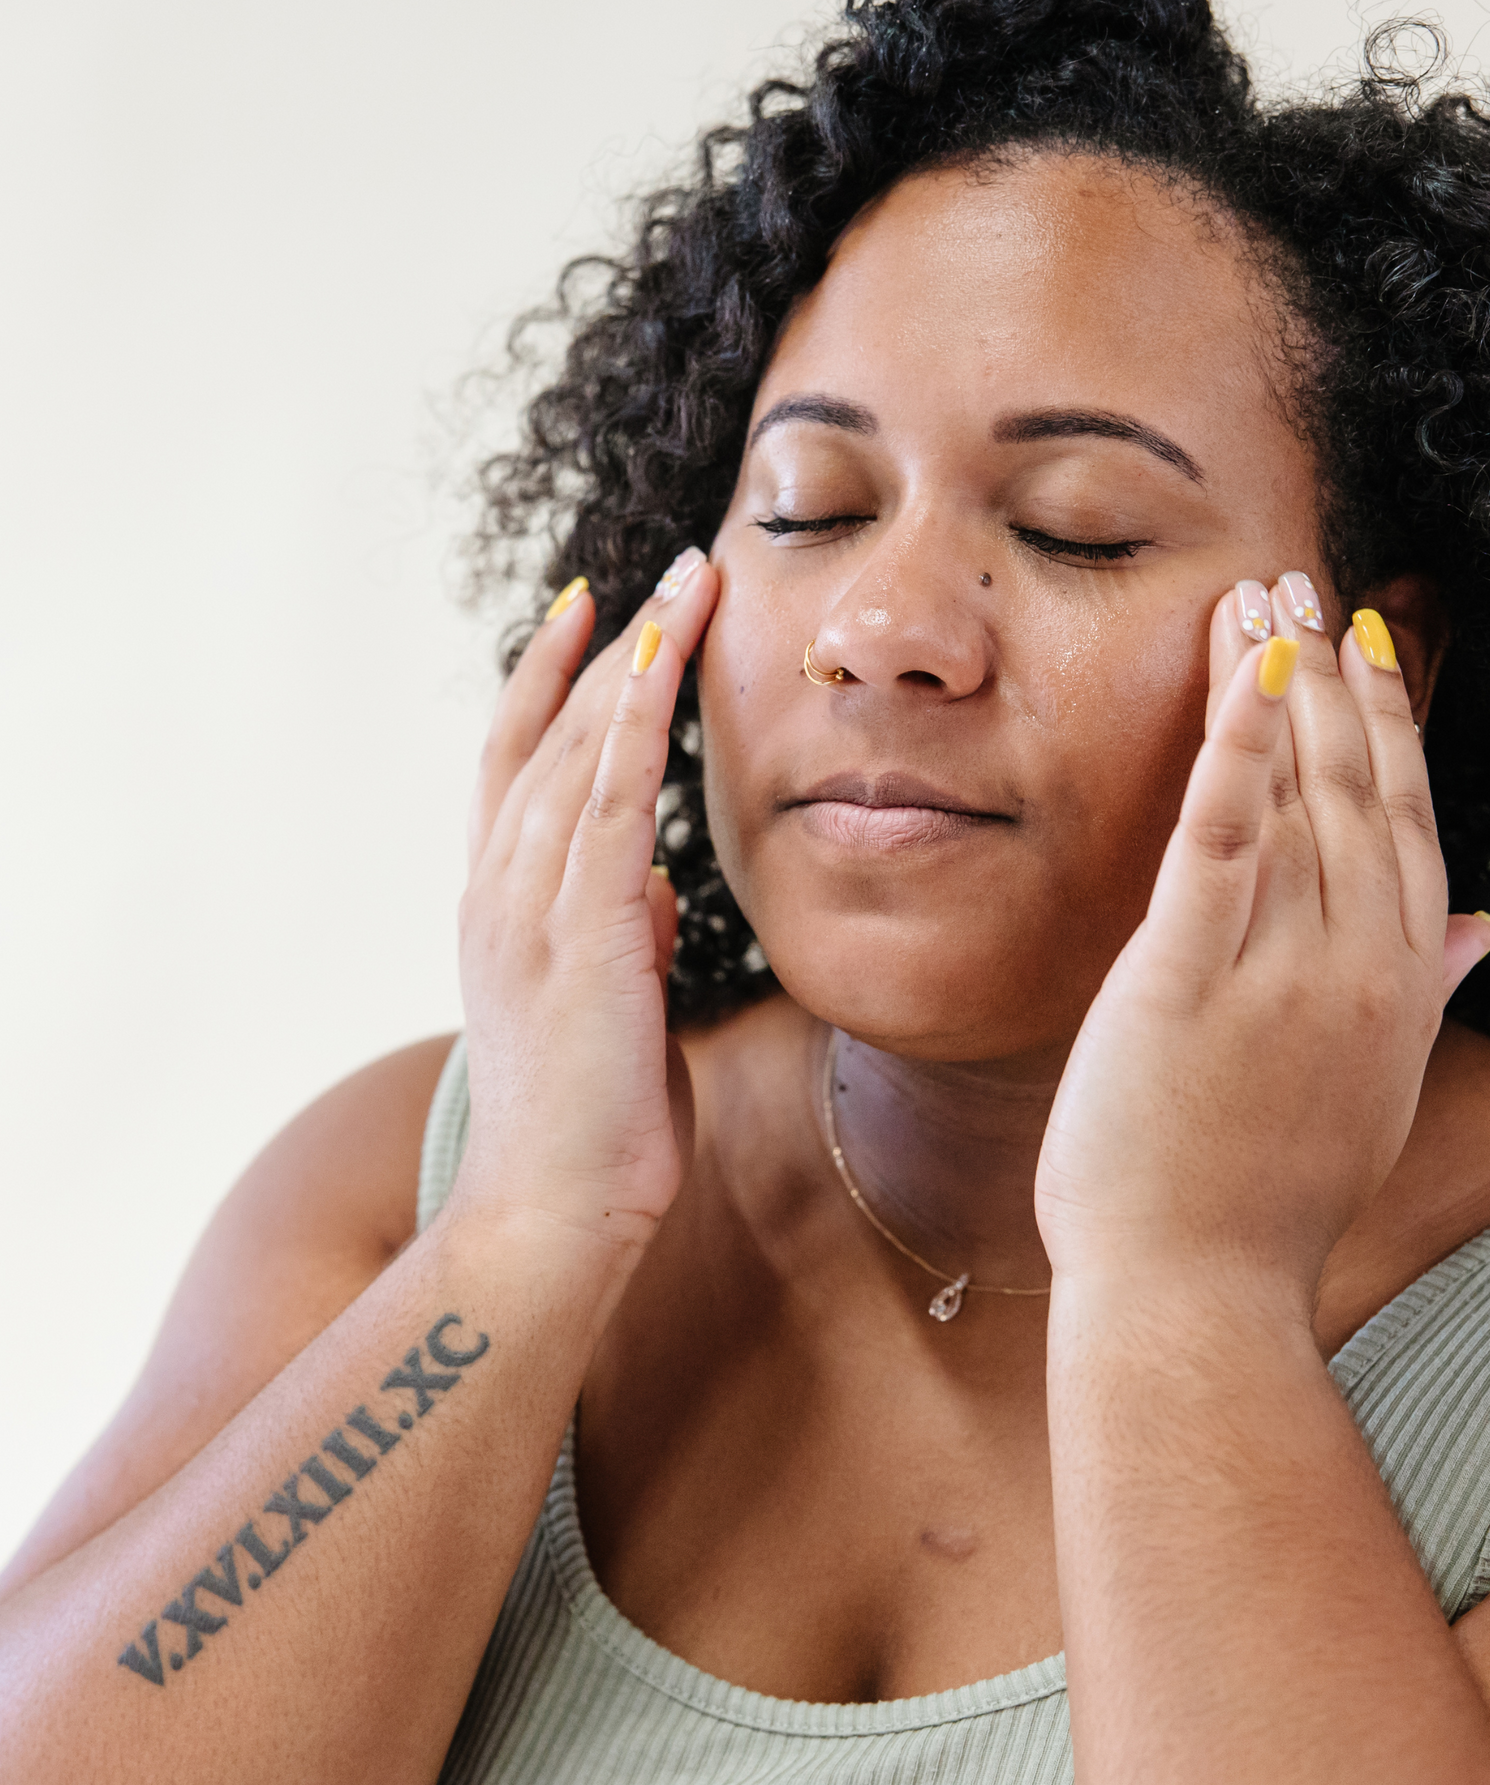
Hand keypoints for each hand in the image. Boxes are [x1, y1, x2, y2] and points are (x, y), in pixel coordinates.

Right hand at [447, 552, 717, 1267]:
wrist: (551, 1219)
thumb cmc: (589, 1125)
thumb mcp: (611, 1009)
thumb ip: (625, 939)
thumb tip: (658, 893)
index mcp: (504, 905)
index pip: (521, 761)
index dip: (554, 678)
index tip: (594, 609)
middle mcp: (502, 890)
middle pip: (553, 732)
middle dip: (619, 644)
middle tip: (678, 566)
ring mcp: (530, 910)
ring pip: (580, 751)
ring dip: (639, 661)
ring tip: (692, 584)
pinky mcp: (580, 939)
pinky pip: (610, 807)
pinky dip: (635, 729)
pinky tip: (667, 669)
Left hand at [1033, 577, 1489, 1302]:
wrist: (1196, 1302)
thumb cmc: (1264, 1206)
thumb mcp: (1373, 1098)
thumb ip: (1429, 998)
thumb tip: (1489, 925)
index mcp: (1400, 994)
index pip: (1413, 831)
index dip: (1398, 730)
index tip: (1376, 649)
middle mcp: (1359, 970)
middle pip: (1363, 792)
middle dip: (1339, 678)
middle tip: (1313, 583)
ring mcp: (1280, 975)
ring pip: (1299, 799)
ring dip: (1286, 684)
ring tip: (1270, 596)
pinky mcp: (1184, 982)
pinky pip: (1220, 842)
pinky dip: (1233, 752)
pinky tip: (1238, 674)